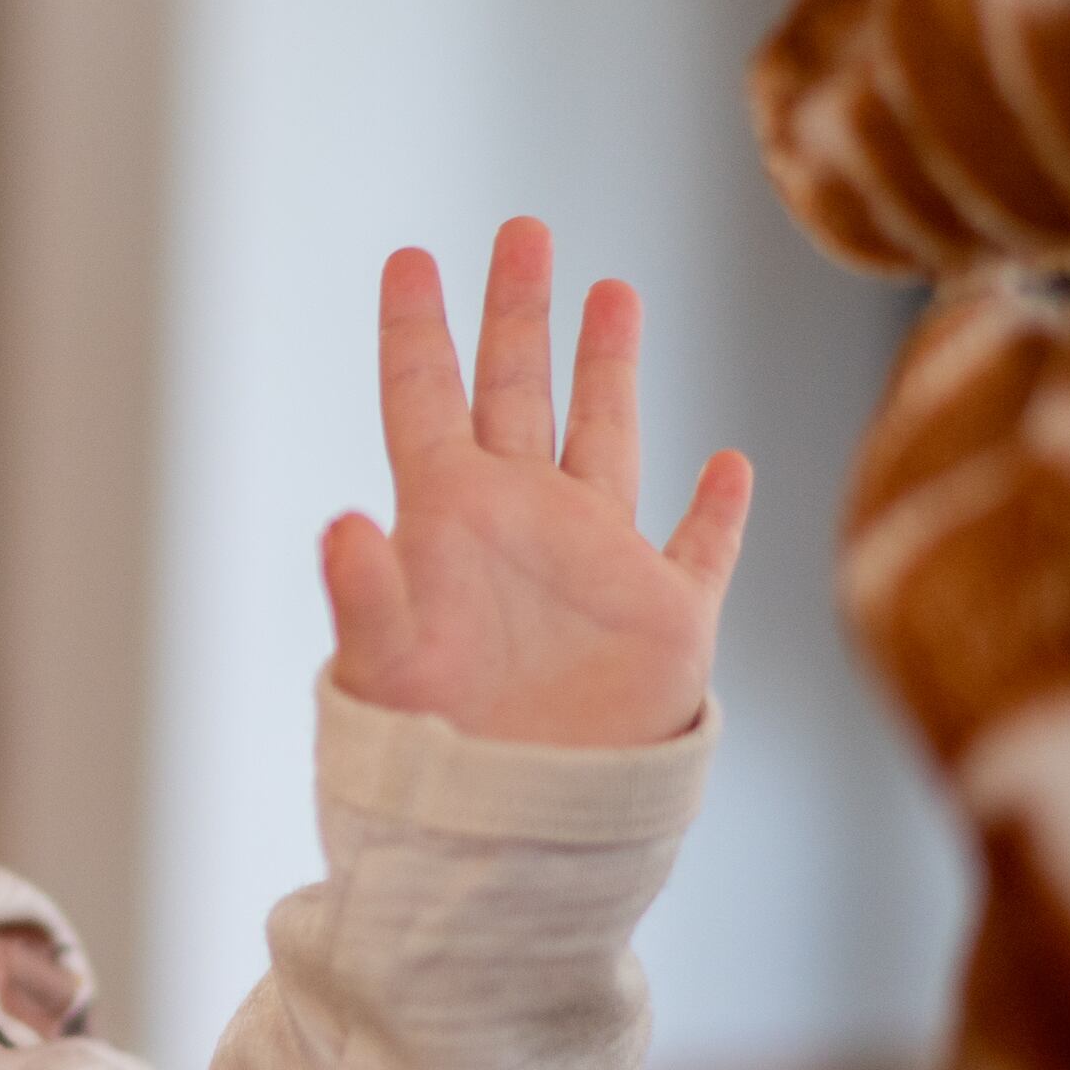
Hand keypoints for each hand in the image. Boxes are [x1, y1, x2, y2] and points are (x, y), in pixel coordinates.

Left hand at [325, 217, 752, 747]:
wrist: (514, 841)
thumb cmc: (429, 762)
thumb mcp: (383, 672)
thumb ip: (364, 597)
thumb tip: (339, 524)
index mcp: (446, 520)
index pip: (424, 399)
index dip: (417, 328)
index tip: (411, 257)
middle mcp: (519, 525)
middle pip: (517, 390)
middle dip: (518, 311)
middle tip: (522, 228)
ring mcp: (593, 566)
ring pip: (605, 438)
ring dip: (608, 367)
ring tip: (611, 288)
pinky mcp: (663, 620)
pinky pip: (700, 548)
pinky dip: (719, 509)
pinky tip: (731, 465)